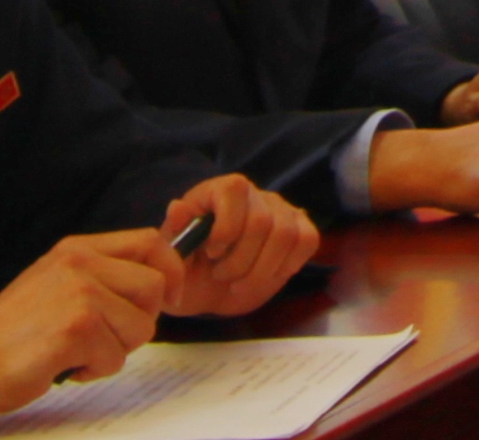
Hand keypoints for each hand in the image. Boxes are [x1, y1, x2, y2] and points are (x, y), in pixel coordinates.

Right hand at [0, 231, 171, 406]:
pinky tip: (65, 365)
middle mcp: (80, 265)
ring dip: (114, 351)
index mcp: (79, 249)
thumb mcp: (58, 281)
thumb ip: (101, 274)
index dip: (171, 270)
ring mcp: (79, 295)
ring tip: (77, 351)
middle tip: (106, 337)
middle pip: (154, 287)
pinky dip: (94, 370)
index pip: (150, 242)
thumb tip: (158, 281)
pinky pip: (115, 357)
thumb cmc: (17, 329)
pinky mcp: (75, 330)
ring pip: (140, 327)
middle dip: (140, 321)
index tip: (169, 298)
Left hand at [156, 173, 319, 316]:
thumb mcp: (170, 258)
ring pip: (285, 234)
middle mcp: (253, 194)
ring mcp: (280, 210)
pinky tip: (267, 276)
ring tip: (240, 284)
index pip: (234, 189)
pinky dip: (288, 265)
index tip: (211, 254)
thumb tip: (178, 208)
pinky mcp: (299, 229)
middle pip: (261, 221)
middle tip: (222, 277)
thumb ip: (174, 233)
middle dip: (241, 261)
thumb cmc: (188, 271)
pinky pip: (308, 239)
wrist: (209, 290)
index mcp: (218, 191)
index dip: (226, 226)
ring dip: (262, 270)